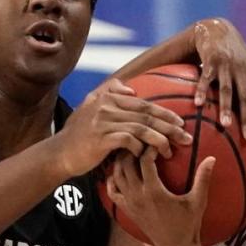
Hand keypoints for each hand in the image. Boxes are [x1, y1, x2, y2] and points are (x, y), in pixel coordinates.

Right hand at [54, 78, 192, 176]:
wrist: (59, 153)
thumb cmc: (79, 135)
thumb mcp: (90, 108)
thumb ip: (109, 93)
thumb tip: (131, 89)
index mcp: (107, 97)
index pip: (143, 103)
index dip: (164, 113)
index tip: (181, 122)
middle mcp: (106, 106)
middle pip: (146, 114)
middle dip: (169, 126)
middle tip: (186, 137)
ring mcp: (102, 121)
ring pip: (141, 128)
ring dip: (160, 140)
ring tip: (172, 150)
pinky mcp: (100, 138)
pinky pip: (129, 140)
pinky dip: (140, 148)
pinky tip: (147, 156)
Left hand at [106, 147, 215, 245]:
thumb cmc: (188, 224)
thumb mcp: (198, 201)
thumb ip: (203, 178)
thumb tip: (212, 158)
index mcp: (154, 191)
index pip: (144, 160)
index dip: (150, 148)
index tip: (160, 145)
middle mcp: (137, 196)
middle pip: (125, 164)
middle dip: (133, 150)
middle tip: (144, 143)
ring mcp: (129, 203)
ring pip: (116, 175)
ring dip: (122, 161)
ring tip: (133, 152)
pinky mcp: (126, 210)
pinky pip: (112, 192)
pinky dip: (113, 179)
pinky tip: (121, 172)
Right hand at [192, 18, 245, 140]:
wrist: (216, 29)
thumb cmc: (234, 53)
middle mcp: (242, 70)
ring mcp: (226, 65)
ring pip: (227, 90)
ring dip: (226, 108)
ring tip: (225, 125)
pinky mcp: (211, 60)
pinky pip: (206, 78)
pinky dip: (202, 91)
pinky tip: (198, 104)